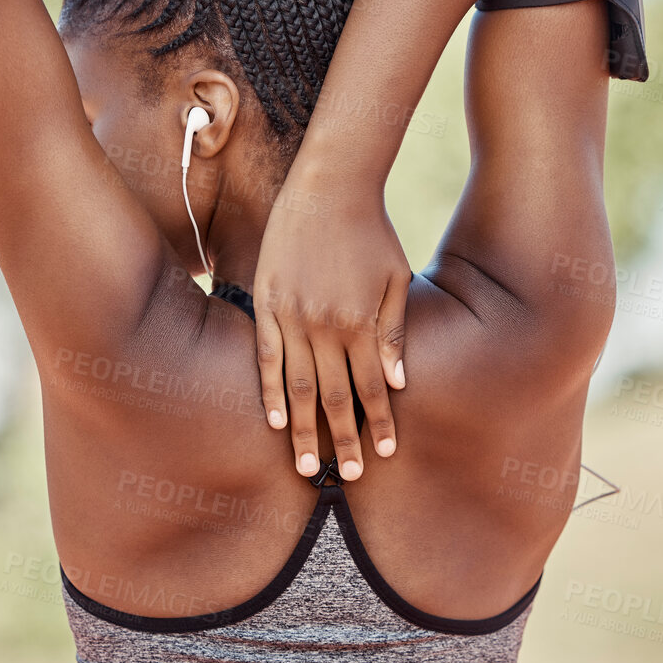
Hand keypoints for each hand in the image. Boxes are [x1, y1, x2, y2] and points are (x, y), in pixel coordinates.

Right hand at [253, 171, 409, 481]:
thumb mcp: (395, 279)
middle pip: (332, 396)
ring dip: (304, 429)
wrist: (330, 185)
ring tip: (308, 466)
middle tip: (345, 477)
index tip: (381, 456)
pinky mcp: (267, 301)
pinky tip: (274, 421)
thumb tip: (397, 385)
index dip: (377, 423)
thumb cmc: (372, 231)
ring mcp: (291, 315)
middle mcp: (325, 325)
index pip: (372, 387)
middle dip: (342, 439)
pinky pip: (265, 356)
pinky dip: (268, 391)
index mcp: (361, 322)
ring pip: (296, 385)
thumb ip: (394, 333)